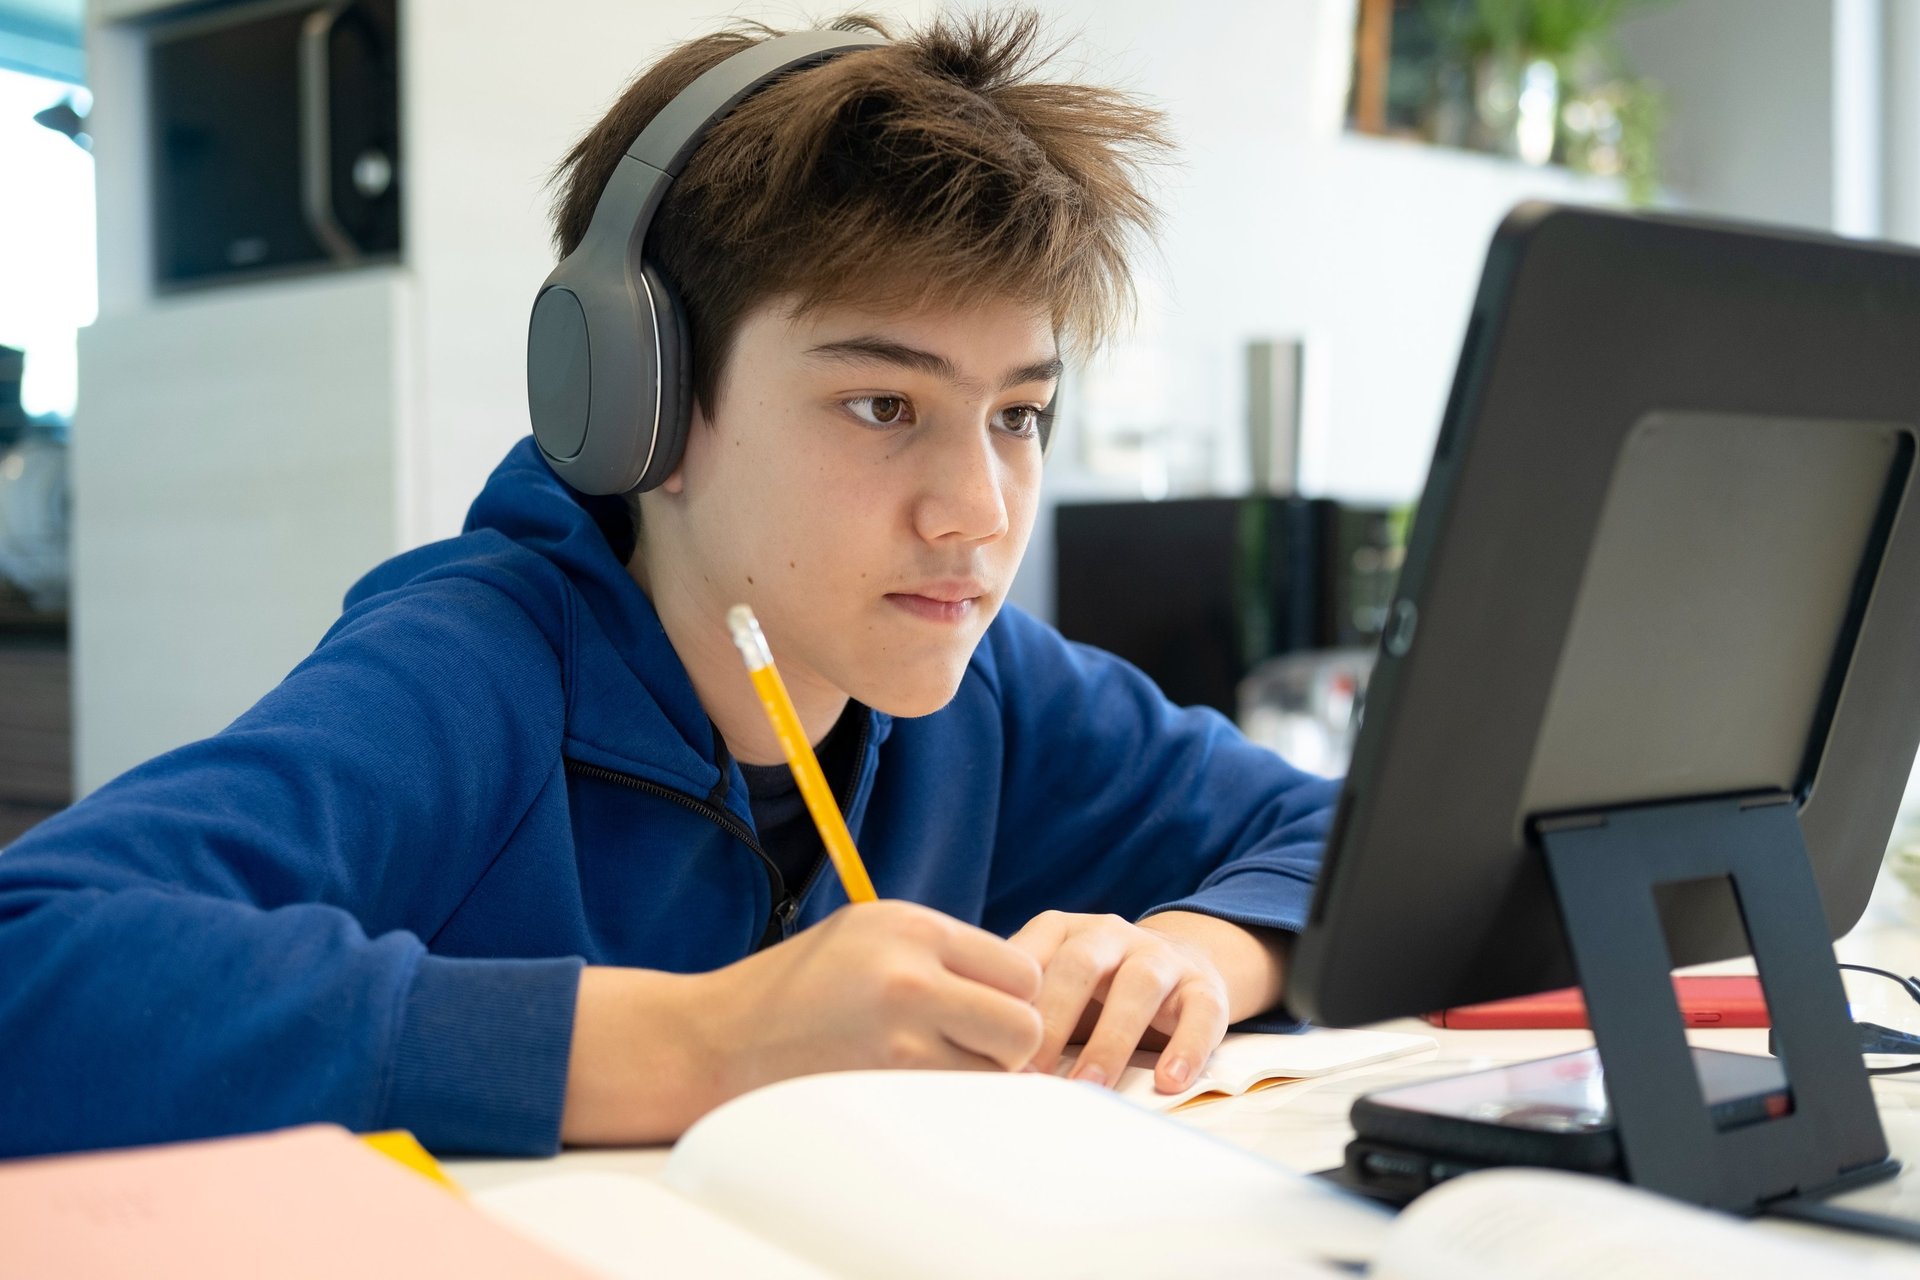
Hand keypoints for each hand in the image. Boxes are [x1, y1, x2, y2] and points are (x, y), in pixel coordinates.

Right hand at [563, 900, 1045, 1144]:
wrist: (714, 1040)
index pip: (1020, 970)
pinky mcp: (880, 1087)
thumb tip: (1019, 987)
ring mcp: (896, 1036)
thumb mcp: (866, 934)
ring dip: (976, 1078)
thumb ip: (940, 951)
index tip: (982, 1012)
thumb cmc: (795, 988)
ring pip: (995, 1073)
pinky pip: (953, 1104)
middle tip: (967, 1048)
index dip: (1011, 997)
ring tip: (929, 1067)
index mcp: (911, 927)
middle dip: (1007, 1044)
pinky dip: (945, 1104)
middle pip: (1023, 1024)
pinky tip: (907, 1089)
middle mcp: (910, 974)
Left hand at [1008, 910, 1290, 1095]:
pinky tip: (1169, 1082)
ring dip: (1113, 1039)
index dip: (1008, 1002)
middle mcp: (1110, 933)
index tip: (987, 1049)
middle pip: (1079, 966)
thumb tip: (961, 1055)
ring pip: (1139, 986)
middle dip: (1053, 1020)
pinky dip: (1187, 1047)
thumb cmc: (1091, 989)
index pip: (1029, 956)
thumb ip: (1015, 1007)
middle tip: (1032, 1074)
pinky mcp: (1204, 986)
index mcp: (1061, 930)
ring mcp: (1160, 956)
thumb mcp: (1051, 983)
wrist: (1176, 963)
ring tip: (1093, 1087)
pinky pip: (1200, 1012)